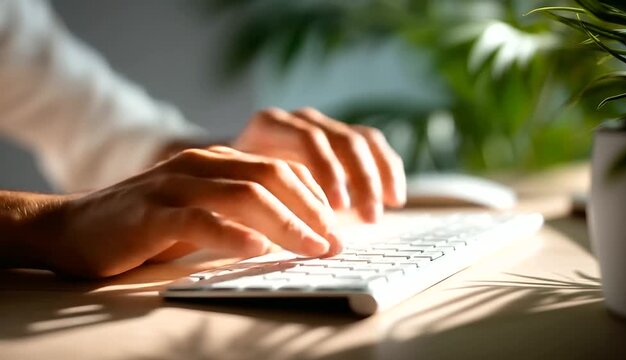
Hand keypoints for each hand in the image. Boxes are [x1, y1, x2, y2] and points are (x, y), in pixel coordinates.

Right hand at [43, 147, 340, 277]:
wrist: (73, 227)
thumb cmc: (147, 223)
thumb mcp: (202, 209)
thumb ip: (241, 212)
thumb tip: (293, 233)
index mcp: (217, 160)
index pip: (281, 168)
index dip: (315, 197)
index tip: (336, 227)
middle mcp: (200, 165)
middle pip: (271, 178)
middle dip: (311, 210)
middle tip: (335, 241)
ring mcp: (174, 186)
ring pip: (244, 195)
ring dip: (286, 223)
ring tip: (312, 248)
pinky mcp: (150, 214)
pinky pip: (200, 220)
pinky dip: (232, 235)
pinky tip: (257, 250)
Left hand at [232, 107, 405, 221]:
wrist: (234, 172)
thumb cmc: (234, 188)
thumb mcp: (238, 192)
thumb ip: (258, 203)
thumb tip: (281, 234)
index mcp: (269, 126)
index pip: (308, 140)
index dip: (327, 172)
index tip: (338, 209)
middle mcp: (300, 120)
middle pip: (341, 140)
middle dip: (360, 180)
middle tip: (368, 217)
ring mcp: (323, 126)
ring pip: (362, 141)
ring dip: (376, 178)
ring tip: (382, 212)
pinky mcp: (343, 137)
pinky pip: (374, 146)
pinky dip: (388, 171)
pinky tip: (395, 199)